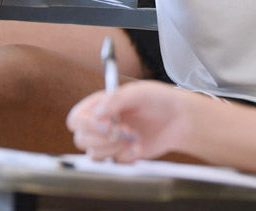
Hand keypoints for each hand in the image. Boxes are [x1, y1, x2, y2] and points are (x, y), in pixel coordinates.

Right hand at [66, 81, 192, 161]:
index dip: (87, 124)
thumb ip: (116, 99)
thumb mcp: (139, 92)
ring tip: (134, 137)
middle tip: (126, 130)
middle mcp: (101, 123)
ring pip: (94, 154)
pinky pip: (113, 163)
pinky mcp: (121, 155)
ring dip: (114, 148)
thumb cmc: (158, 100)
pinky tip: (140, 146)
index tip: (106, 124)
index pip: (77, 118)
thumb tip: (97, 113)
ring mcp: (110, 141)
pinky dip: (126, 157)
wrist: (178, 120)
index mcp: (100, 105)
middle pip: (81, 139)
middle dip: (103, 138)